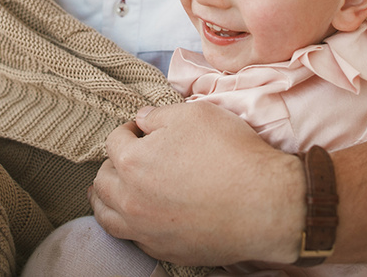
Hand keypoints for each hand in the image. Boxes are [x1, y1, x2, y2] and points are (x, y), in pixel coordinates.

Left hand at [89, 102, 305, 265]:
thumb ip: (160, 115)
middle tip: (129, 157)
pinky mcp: (163, 250)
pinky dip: (130, 225)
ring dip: (107, 198)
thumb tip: (143, 119)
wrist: (264, 204)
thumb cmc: (231, 154)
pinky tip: (141, 216)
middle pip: (103, 180)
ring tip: (113, 190)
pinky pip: (132, 238)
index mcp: (133, 162)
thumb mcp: (195, 115)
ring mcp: (145, 230)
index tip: (141, 129)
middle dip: (112, 164)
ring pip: (107, 216)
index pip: (114, 141)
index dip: (128, 130)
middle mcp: (131, 200)